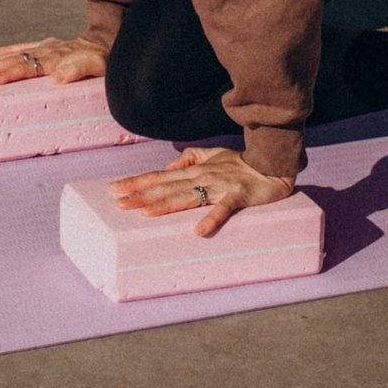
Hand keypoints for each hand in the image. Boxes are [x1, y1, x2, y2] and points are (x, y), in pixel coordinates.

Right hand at [0, 33, 108, 85]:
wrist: (109, 44)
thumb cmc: (104, 62)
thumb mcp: (97, 69)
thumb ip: (77, 72)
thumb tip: (55, 78)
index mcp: (56, 59)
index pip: (26, 68)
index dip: (7, 75)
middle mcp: (47, 51)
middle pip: (15, 60)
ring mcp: (45, 47)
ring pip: (15, 53)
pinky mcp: (46, 46)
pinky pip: (23, 47)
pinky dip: (6, 50)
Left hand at [109, 146, 294, 238]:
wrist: (274, 163)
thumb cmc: (242, 163)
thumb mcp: (213, 155)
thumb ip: (189, 158)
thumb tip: (168, 166)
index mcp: (193, 170)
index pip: (159, 176)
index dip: (136, 182)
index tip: (113, 189)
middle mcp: (202, 176)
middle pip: (166, 187)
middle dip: (141, 195)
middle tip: (118, 204)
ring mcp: (219, 186)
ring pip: (187, 197)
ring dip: (165, 205)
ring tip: (144, 214)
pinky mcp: (238, 195)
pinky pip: (223, 209)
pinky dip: (211, 219)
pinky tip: (198, 232)